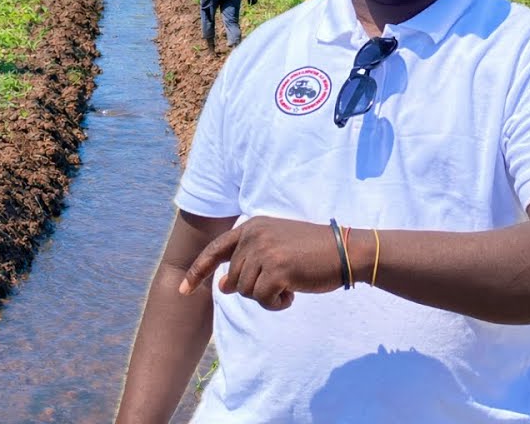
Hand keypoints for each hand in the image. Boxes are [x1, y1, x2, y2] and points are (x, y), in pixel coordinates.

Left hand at [179, 216, 343, 310]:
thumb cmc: (312, 252)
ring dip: (266, 297)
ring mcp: (264, 251)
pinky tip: (292, 294)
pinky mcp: (277, 269)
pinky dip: (276, 303)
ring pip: (245, 291)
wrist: (346, 250)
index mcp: (252, 226)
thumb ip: (247, 264)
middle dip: (254, 288)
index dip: (198, 271)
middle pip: (235, 278)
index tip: (183, 289)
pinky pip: (262, 299)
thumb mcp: (275, 252)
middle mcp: (253, 235)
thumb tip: (223, 285)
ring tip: (288, 286)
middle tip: (281, 282)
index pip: (215, 249)